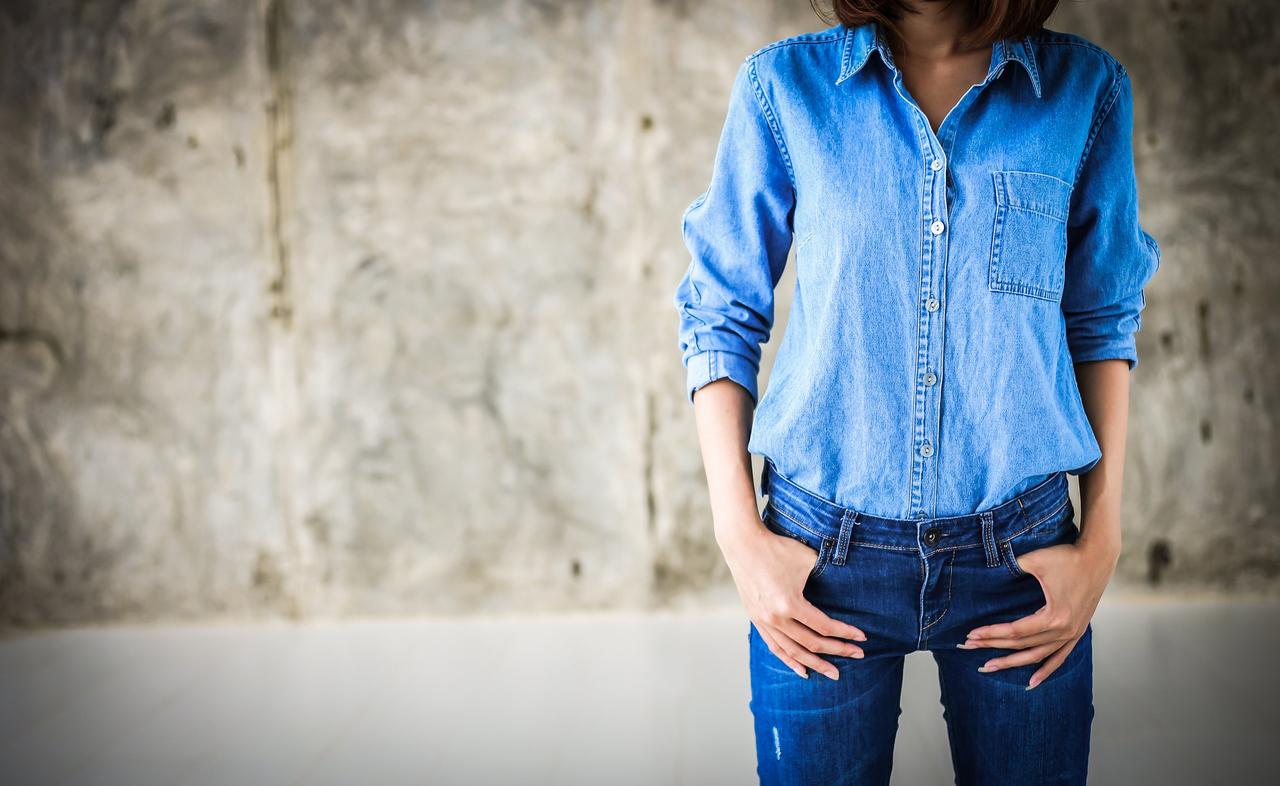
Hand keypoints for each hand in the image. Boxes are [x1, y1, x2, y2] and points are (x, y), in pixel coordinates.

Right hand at [721, 519, 866, 679]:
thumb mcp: (808, 560)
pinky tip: (802, 670)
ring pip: (793, 651)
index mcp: (789, 603)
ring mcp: (763, 620)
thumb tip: (847, 588)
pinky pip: (774, 646)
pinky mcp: (756, 619)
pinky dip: (789, 660)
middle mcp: (775, 617)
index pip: (824, 626)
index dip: (845, 634)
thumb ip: (827, 577)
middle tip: (858, 655)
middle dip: (837, 650)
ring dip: (815, 664)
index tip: (862, 638)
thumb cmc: (778, 548)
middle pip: (811, 643)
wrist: (742, 543)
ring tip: (833, 673)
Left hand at [959, 535, 1118, 688]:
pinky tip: (1031, 682)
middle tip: (968, 647)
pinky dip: (1045, 670)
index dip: (991, 633)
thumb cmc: (1067, 557)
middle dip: (993, 646)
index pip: (1015, 631)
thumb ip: (1011, 567)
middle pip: (1022, 645)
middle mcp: (1064, 631)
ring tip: (989, 666)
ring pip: (1037, 655)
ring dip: (1012, 662)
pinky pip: (1059, 657)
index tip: (971, 634)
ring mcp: (1072, 634)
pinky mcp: (1077, 632)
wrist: (1098, 557)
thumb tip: (988, 570)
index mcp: (1054, 618)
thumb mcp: (1035, 560)